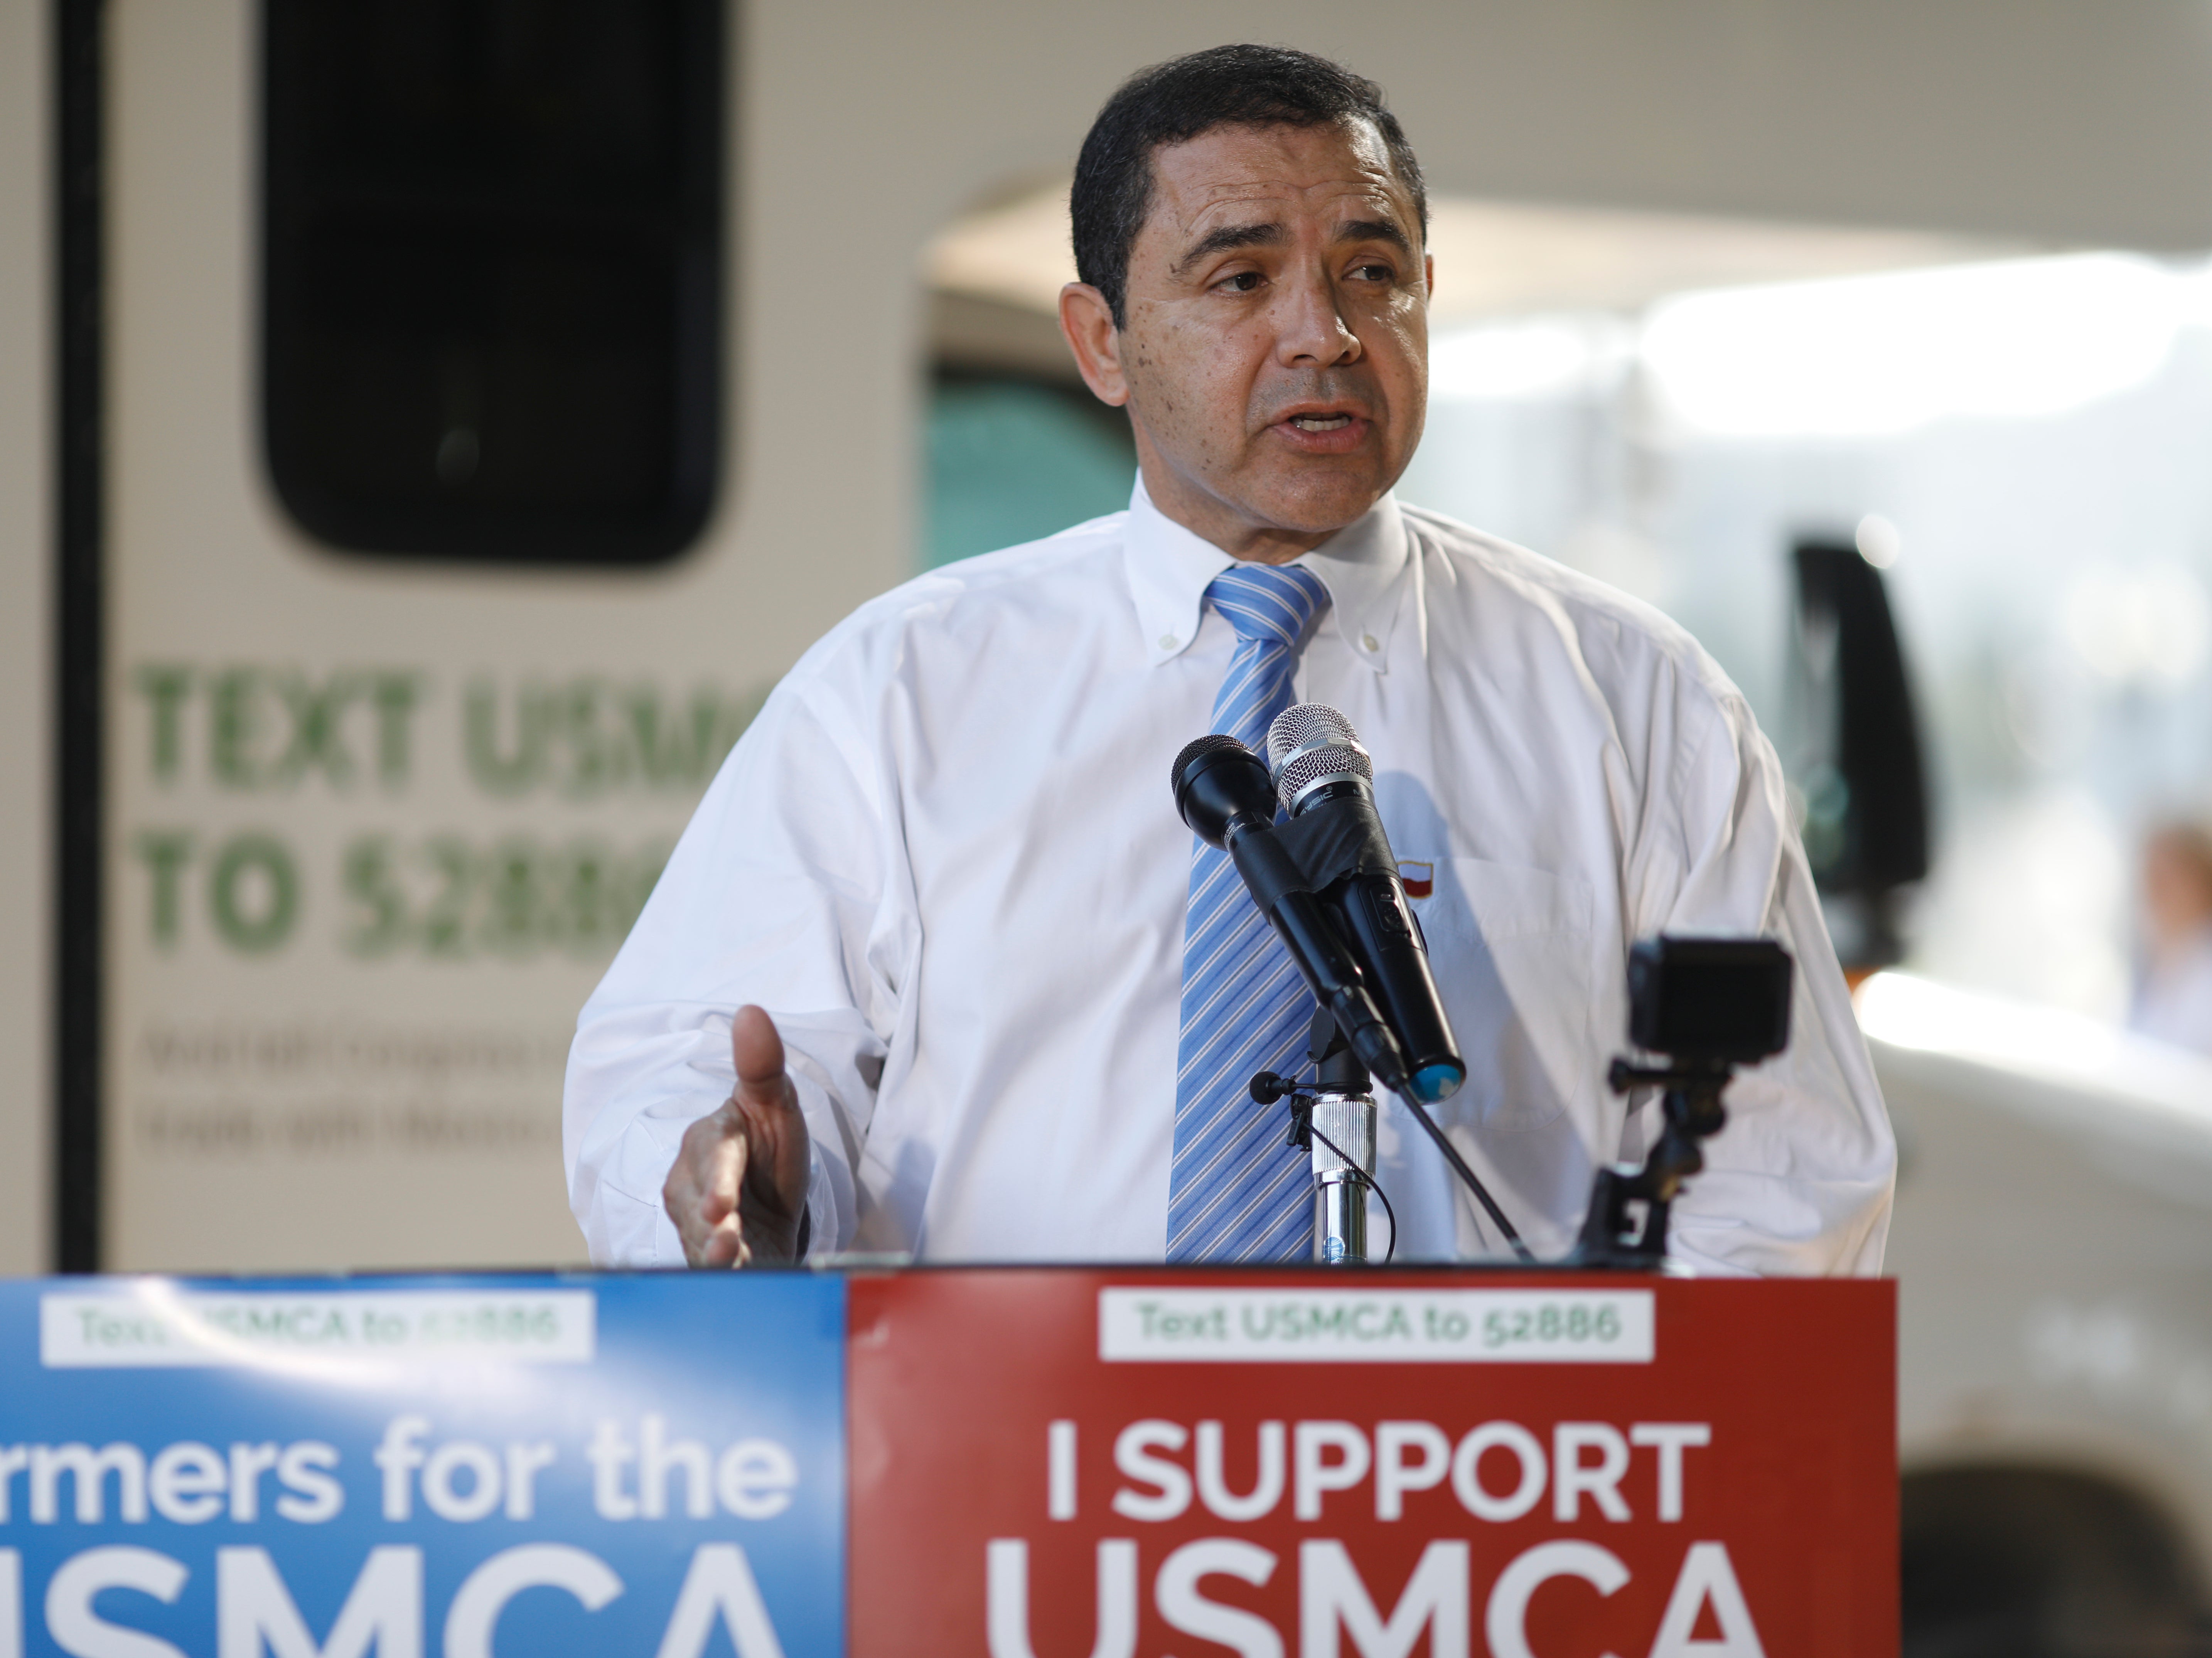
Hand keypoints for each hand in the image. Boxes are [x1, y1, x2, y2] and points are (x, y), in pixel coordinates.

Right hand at [663, 1005, 811, 1267]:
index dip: (715, 1179)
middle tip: (723, 1240)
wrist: (772, 1206)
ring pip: (696, 1237)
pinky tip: (732, 1279)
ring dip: (711, 1252)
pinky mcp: (703, 1255)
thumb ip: (763, 1065)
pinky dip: (718, 1274)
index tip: (719, 1205)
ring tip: (727, 1264)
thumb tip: (750, 1011)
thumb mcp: (777, 1107)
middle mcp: (690, 1181)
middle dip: (708, 1220)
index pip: (711, 1155)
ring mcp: (693, 1222)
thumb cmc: (770, 1148)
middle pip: (696, 1200)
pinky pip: (705, 1266)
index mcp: (711, 1140)